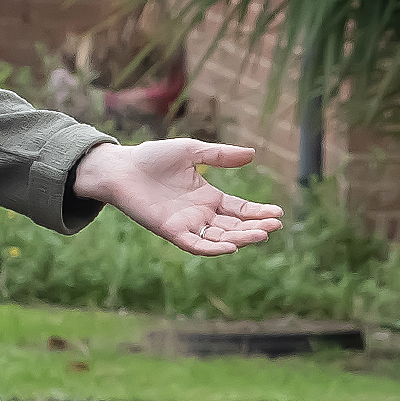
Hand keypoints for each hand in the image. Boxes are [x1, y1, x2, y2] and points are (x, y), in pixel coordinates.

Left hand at [74, 139, 286, 254]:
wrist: (121, 167)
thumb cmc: (153, 158)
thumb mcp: (192, 151)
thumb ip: (220, 156)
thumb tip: (252, 154)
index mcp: (208, 197)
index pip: (239, 210)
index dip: (258, 212)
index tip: (278, 213)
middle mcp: (200, 214)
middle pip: (234, 226)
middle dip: (255, 227)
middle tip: (275, 225)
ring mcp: (187, 225)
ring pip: (220, 238)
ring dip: (241, 238)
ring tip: (262, 234)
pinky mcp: (170, 231)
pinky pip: (196, 245)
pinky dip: (213, 249)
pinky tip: (231, 247)